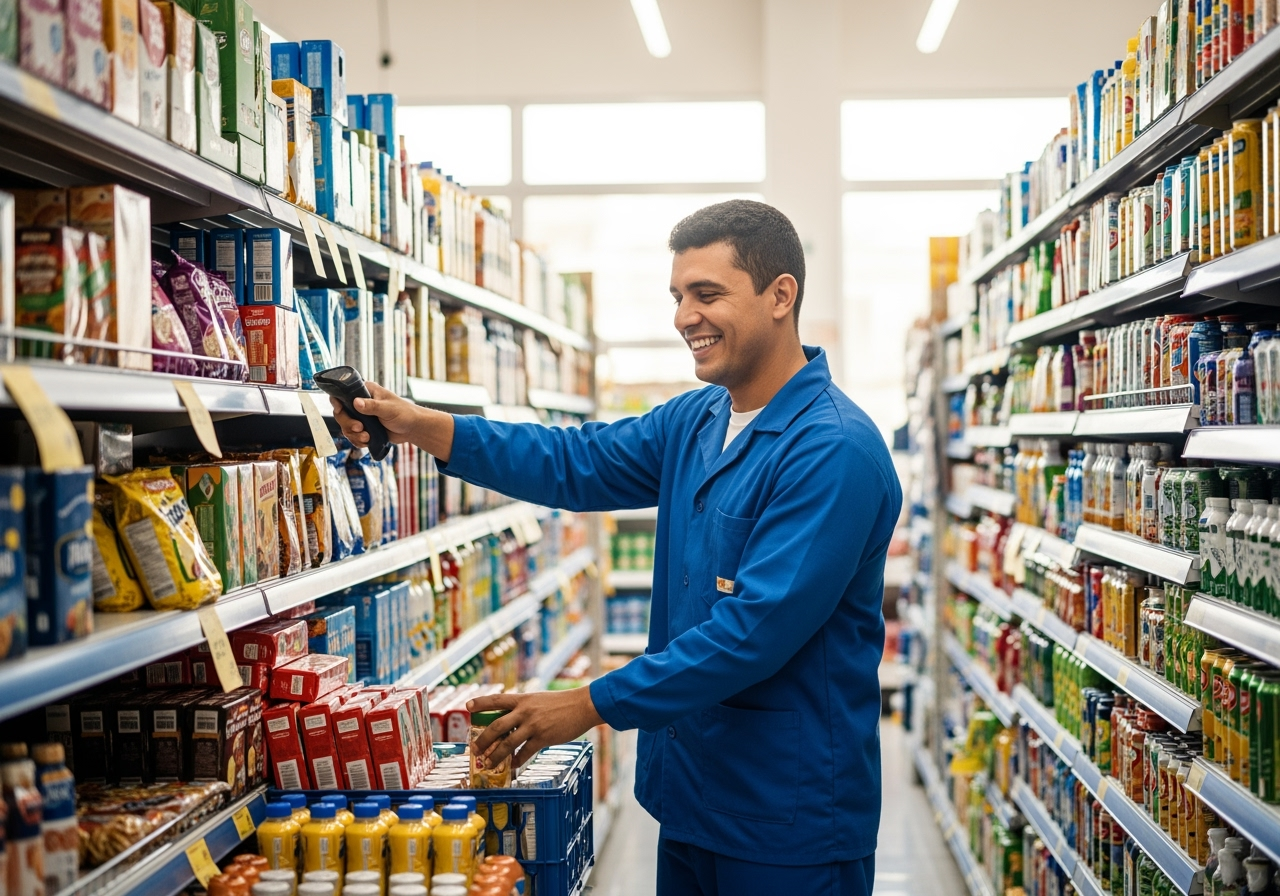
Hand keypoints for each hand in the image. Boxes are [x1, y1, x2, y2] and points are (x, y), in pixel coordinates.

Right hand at [330, 381, 419, 446]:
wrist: (412, 428)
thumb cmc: (404, 413)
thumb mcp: (388, 408)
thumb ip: (372, 406)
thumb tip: (356, 402)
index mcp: (365, 391)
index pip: (343, 393)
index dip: (337, 402)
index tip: (339, 410)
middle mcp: (361, 403)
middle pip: (341, 413)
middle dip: (348, 423)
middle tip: (360, 428)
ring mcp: (361, 417)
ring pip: (346, 427)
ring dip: (354, 435)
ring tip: (367, 437)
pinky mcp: (364, 428)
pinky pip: (353, 436)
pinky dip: (357, 441)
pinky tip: (367, 441)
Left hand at [468, 687, 604, 768]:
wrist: (583, 705)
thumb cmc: (562, 702)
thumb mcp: (539, 700)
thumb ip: (524, 709)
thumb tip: (510, 721)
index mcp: (523, 699)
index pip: (497, 699)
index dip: (481, 702)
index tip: (467, 706)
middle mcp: (525, 711)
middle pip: (496, 726)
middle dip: (482, 739)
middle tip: (474, 749)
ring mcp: (534, 725)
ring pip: (508, 743)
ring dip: (495, 756)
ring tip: (488, 764)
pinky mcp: (544, 738)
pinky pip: (525, 753)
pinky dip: (517, 761)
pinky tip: (513, 767)